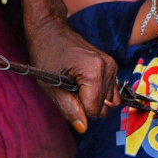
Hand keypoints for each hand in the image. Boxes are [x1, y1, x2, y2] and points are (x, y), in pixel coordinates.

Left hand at [25, 14, 117, 132]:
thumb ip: (68, 109)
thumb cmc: (46, 54)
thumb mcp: (51, 85)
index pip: (94, 110)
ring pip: (110, 102)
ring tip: (76, 87)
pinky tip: (83, 84)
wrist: (50, 29)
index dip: (78, 110)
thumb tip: (83, 128)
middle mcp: (108, 68)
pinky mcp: (112, 66)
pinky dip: (98, 94)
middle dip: (87, 106)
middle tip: (69, 91)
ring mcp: (112, 66)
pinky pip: (111, 92)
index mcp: (94, 72)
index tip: (65, 95)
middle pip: (104, 108)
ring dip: (93, 101)